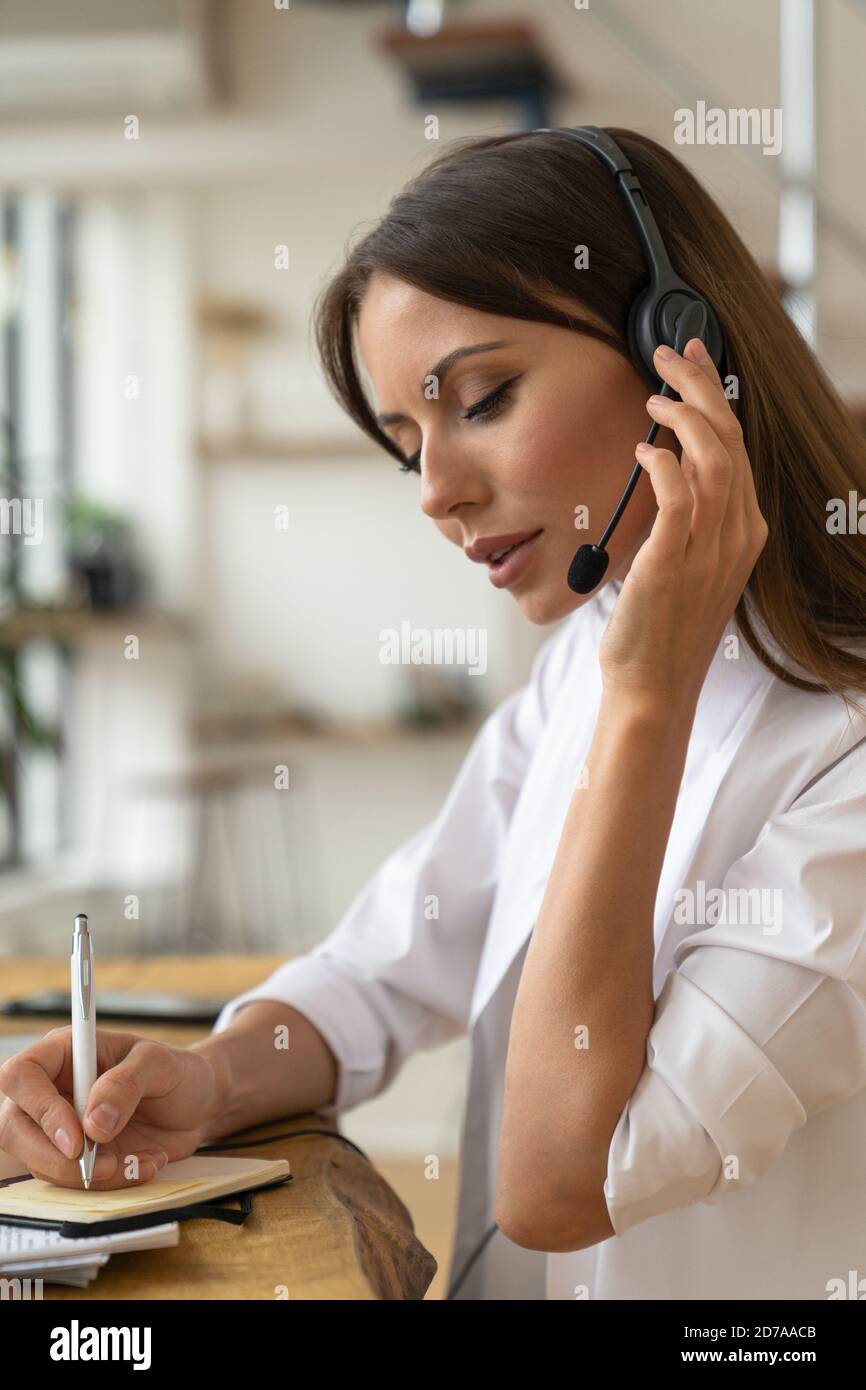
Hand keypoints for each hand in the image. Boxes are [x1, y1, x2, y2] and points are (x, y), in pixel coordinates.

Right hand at [0, 1026, 219, 1189]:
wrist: (197, 1104)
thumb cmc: (176, 1073)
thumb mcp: (161, 1065)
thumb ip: (127, 1084)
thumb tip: (94, 1122)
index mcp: (65, 1053)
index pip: (21, 1074)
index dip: (39, 1108)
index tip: (77, 1138)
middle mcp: (53, 1090)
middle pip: (14, 1127)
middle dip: (52, 1157)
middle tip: (100, 1167)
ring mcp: (60, 1128)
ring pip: (40, 1163)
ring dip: (89, 1175)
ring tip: (140, 1159)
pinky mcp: (76, 1158)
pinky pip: (72, 1183)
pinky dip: (109, 1184)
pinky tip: (144, 1165)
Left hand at [598, 337, 768, 710]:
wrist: (654, 686)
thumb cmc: (661, 628)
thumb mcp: (687, 563)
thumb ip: (688, 515)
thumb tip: (668, 463)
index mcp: (745, 533)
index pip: (737, 447)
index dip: (716, 397)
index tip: (693, 362)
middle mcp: (737, 536)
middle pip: (729, 440)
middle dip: (702, 387)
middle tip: (670, 355)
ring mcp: (709, 550)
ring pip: (711, 459)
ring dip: (682, 416)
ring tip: (653, 396)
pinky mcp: (673, 561)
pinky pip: (678, 496)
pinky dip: (663, 463)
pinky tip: (644, 449)